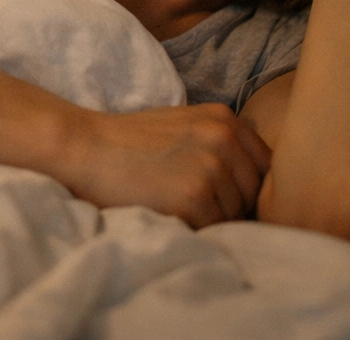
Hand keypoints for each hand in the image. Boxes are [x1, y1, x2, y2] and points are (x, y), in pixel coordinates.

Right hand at [53, 104, 271, 227]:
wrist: (84, 148)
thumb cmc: (129, 142)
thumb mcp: (184, 126)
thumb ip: (220, 144)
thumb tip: (256, 185)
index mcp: (224, 119)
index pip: (264, 166)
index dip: (247, 187)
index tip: (223, 196)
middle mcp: (223, 138)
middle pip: (253, 193)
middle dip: (230, 206)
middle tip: (192, 205)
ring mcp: (210, 167)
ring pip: (233, 214)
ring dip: (210, 220)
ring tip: (175, 206)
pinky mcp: (193, 196)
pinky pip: (211, 229)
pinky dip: (193, 229)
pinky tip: (166, 213)